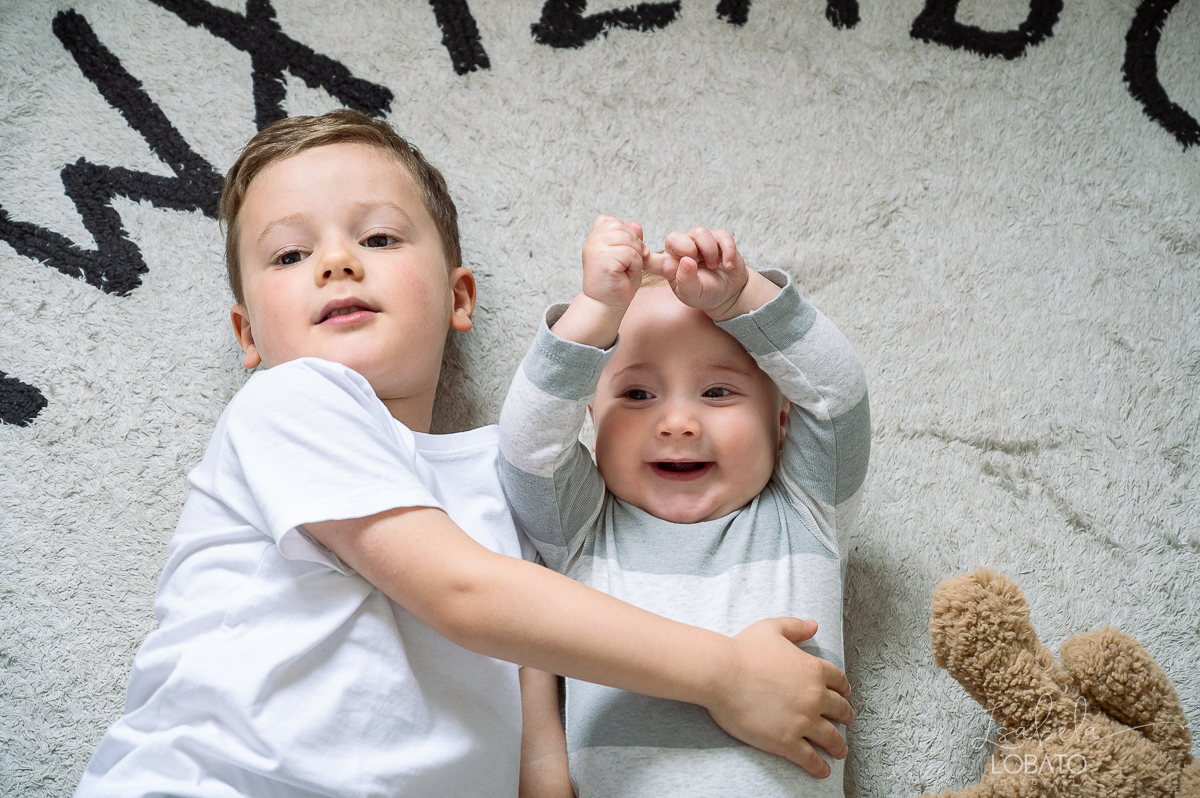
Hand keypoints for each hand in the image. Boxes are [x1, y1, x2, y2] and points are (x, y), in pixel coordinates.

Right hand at [552, 215, 648, 347]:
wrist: (605, 306)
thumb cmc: (616, 283)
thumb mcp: (627, 256)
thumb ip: (630, 238)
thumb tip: (635, 224)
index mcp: (594, 238)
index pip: (614, 222)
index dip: (626, 236)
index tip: (624, 255)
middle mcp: (592, 241)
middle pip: (623, 228)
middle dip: (633, 246)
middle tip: (626, 265)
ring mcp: (595, 249)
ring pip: (629, 240)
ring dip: (635, 257)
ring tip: (625, 270)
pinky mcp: (603, 260)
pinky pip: (630, 253)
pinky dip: (634, 266)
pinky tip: (625, 275)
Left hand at [645, 226, 750, 319]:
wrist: (729, 294)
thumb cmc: (706, 293)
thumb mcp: (693, 294)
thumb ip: (686, 281)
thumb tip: (686, 261)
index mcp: (669, 266)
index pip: (650, 258)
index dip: (642, 251)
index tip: (642, 251)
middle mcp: (681, 251)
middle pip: (674, 237)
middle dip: (686, 248)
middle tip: (696, 262)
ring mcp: (699, 243)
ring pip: (699, 232)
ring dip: (709, 250)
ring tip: (714, 266)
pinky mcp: (718, 240)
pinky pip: (721, 235)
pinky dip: (727, 251)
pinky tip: (727, 265)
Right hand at [705, 618, 853, 778]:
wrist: (721, 673)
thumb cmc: (743, 649)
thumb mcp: (772, 628)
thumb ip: (796, 626)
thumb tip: (814, 625)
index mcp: (813, 669)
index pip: (839, 682)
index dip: (843, 690)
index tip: (843, 696)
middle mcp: (814, 696)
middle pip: (840, 711)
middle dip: (845, 717)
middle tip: (846, 721)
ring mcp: (803, 721)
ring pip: (831, 738)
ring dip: (838, 745)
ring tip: (839, 750)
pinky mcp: (787, 741)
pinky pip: (810, 759)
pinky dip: (819, 767)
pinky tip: (822, 771)